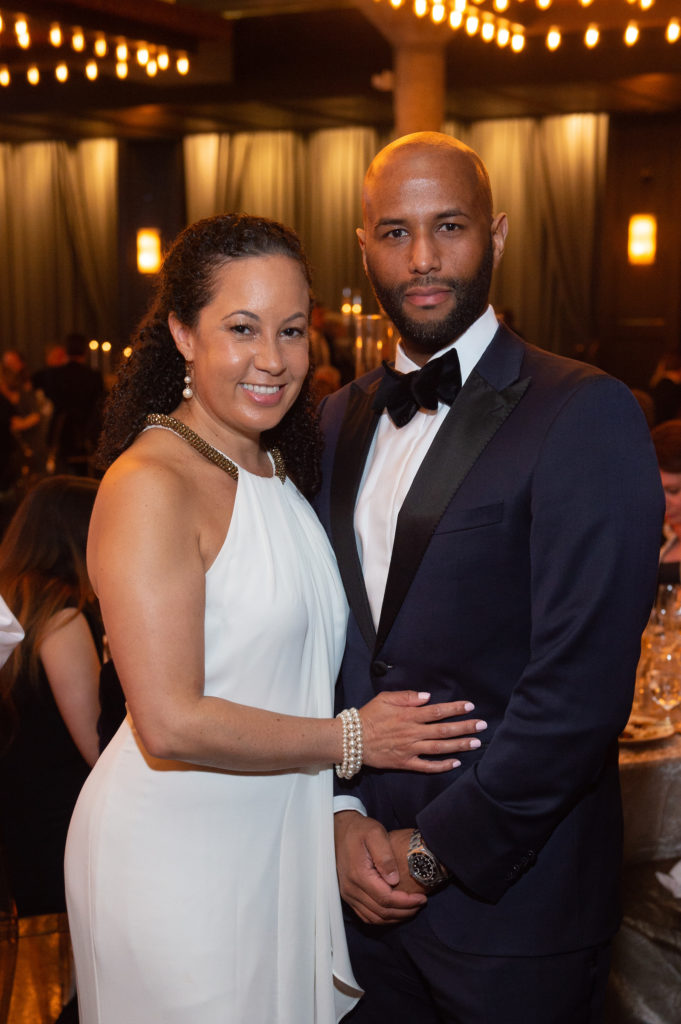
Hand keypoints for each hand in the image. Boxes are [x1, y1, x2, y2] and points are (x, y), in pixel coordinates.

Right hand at [334, 811, 426, 924]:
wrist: (339, 829)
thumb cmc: (359, 830)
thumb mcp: (375, 833)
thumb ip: (385, 856)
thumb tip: (394, 880)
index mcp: (359, 875)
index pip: (386, 899)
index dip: (406, 902)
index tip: (422, 898)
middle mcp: (351, 888)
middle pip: (381, 912)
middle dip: (404, 911)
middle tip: (420, 903)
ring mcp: (348, 894)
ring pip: (374, 917)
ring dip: (395, 917)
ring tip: (412, 908)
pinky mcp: (348, 895)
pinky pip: (366, 915)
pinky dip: (383, 917)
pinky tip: (395, 910)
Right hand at [359, 691, 485, 772]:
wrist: (351, 740)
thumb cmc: (368, 716)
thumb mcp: (385, 698)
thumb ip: (407, 696)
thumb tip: (427, 697)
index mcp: (409, 715)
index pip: (437, 711)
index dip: (455, 708)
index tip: (470, 706)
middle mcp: (413, 732)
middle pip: (443, 730)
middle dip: (465, 727)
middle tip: (482, 725)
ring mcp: (410, 749)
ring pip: (440, 748)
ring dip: (459, 745)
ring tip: (475, 743)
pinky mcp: (405, 762)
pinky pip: (426, 766)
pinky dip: (441, 766)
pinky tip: (455, 762)